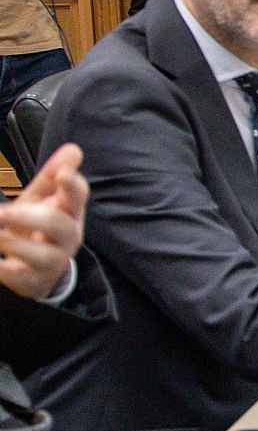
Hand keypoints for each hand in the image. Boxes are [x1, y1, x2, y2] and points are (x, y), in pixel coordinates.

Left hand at [0, 143, 87, 299]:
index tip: (61, 174)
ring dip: (13, 243)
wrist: (33, 271)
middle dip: (29, 216)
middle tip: (2, 213)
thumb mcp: (40, 201)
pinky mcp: (34, 281)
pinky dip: (3, 268)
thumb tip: (73, 148)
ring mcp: (53, 261)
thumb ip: (51, 177)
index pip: (77, 196)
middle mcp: (68, 237)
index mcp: (69, 212)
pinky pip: (18, 276)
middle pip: (58, 224)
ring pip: (41, 254)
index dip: (71, 185)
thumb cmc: (35, 227)